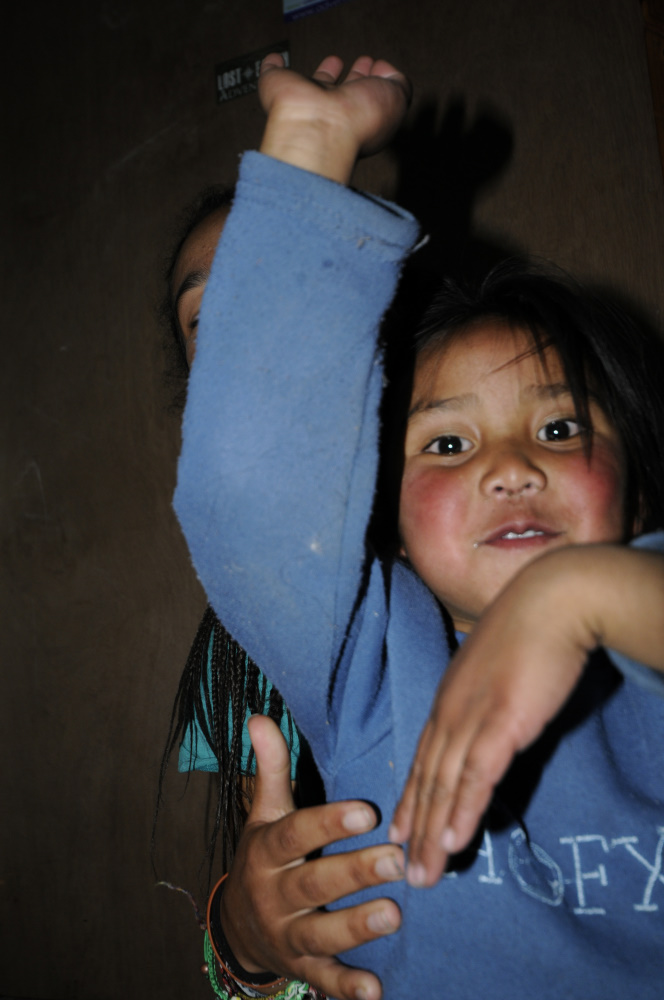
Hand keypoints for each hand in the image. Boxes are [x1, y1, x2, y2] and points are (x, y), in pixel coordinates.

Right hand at [220, 715, 403, 999]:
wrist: (236, 924)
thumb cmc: (263, 856)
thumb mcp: (263, 813)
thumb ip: (270, 768)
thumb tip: (260, 717)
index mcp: (265, 850)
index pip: (295, 834)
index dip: (328, 824)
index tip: (367, 811)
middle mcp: (273, 893)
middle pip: (313, 883)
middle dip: (354, 873)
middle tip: (396, 861)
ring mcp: (285, 934)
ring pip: (320, 932)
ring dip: (356, 928)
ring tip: (394, 915)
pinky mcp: (299, 968)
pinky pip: (321, 980)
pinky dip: (346, 988)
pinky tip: (375, 991)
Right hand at [259, 53, 410, 183]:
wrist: (320, 128)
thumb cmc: (358, 121)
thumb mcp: (396, 99)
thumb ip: (398, 84)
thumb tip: (386, 73)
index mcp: (360, 117)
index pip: (370, 99)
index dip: (377, 83)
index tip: (381, 70)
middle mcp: (334, 113)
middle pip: (345, 93)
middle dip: (357, 77)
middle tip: (363, 64)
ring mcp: (307, 102)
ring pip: (315, 84)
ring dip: (324, 72)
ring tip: (335, 59)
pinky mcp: (280, 90)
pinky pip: (274, 75)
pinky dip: (271, 67)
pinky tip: (274, 60)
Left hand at [390, 547, 594, 887]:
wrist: (552, 598)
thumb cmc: (530, 626)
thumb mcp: (497, 668)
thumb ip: (489, 699)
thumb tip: (493, 722)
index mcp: (449, 698)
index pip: (424, 757)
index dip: (413, 796)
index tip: (402, 827)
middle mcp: (450, 711)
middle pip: (427, 778)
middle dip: (417, 826)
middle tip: (409, 869)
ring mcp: (472, 717)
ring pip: (444, 785)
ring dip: (434, 832)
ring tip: (426, 872)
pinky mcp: (501, 722)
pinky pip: (476, 775)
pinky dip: (463, 809)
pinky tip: (455, 839)